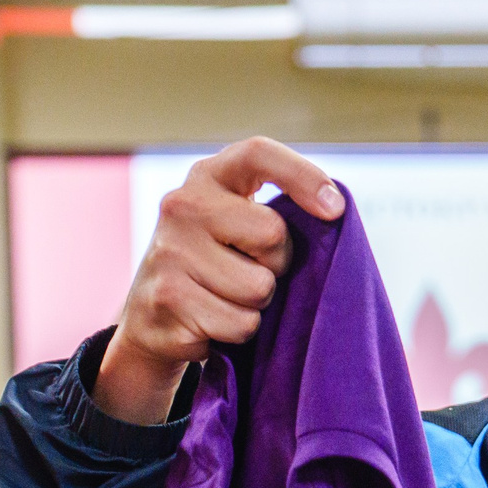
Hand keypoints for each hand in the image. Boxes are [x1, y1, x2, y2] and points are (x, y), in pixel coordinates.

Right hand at [96, 137, 343, 424]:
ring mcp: (169, 250)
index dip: (302, 175)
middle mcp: (182, 205)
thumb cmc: (216, 265)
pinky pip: (241, 323)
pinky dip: (238, 332)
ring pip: (259, 288)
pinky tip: (212, 321)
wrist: (153, 317)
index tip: (334, 209)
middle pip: (272, 234)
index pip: (258, 154)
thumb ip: (273, 211)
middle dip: (277, 263)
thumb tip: (335, 209)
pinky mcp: (167, 297)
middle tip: (250, 269)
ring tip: (227, 298)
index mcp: (208, 177)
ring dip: (257, 305)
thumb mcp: (237, 224)